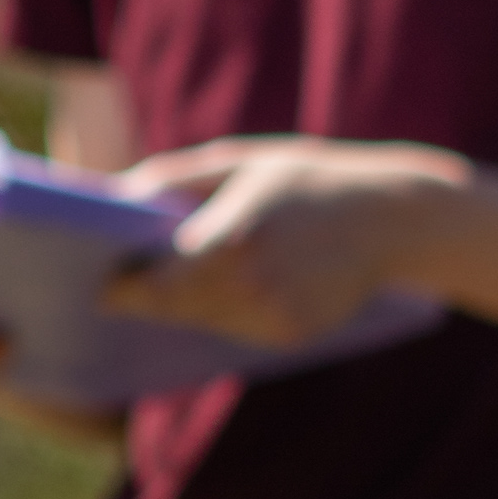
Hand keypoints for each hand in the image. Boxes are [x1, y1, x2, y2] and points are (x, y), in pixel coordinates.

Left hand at [103, 136, 469, 349]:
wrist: (393, 217)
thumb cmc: (308, 179)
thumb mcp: (238, 162)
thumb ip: (172, 178)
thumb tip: (114, 198)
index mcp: (232, 241)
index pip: (155, 286)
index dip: (124, 290)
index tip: (103, 286)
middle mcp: (251, 288)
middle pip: (175, 310)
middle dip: (152, 298)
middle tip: (127, 284)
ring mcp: (274, 317)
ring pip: (205, 324)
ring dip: (191, 304)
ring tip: (190, 276)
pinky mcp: (293, 336)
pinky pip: (239, 331)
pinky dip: (230, 312)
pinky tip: (245, 282)